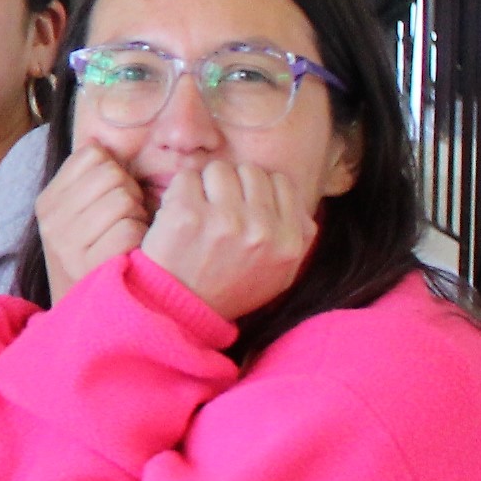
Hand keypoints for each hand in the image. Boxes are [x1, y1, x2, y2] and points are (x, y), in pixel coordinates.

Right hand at [34, 142, 150, 303]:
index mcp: (48, 200)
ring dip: (138, 218)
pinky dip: (140, 240)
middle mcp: (51, 218)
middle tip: (126, 220)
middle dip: (130, 194)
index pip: (94, 155)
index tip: (112, 197)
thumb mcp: (77, 218)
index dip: (115, 171)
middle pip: (113, 174)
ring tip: (128, 237)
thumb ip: (88, 181)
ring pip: (123, 199)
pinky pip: (129, 229)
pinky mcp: (89, 263)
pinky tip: (132, 254)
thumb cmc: (94, 259)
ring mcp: (66, 242)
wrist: (87, 319)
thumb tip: (101, 140)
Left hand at [139, 158, 319, 321]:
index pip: (281, 182)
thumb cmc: (230, 289)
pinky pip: (187, 177)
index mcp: (288, 242)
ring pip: (219, 169)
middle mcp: (261, 229)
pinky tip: (180, 213)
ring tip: (201, 209)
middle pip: (251, 171)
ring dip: (206, 184)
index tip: (243, 204)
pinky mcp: (187, 214)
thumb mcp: (280, 274)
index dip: (259, 188)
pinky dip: (180, 191)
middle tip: (219, 207)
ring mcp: (224, 220)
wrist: (181, 310)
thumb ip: (299, 238)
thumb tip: (301, 206)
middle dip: (233, 184)